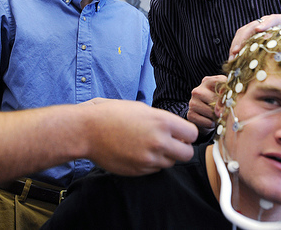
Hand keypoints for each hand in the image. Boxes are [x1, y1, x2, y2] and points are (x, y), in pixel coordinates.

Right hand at [81, 99, 197, 175]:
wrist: (87, 130)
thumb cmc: (112, 114)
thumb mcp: (142, 109)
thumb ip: (162, 120)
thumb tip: (176, 130)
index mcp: (162, 122)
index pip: (192, 134)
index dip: (187, 133)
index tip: (180, 133)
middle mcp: (159, 142)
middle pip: (187, 153)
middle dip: (182, 148)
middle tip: (171, 143)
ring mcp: (148, 158)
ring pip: (171, 163)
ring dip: (165, 156)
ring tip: (150, 146)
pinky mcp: (138, 170)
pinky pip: (154, 169)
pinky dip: (151, 163)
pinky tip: (139, 152)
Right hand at [187, 75, 225, 135]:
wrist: (205, 117)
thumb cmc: (218, 103)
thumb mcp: (224, 93)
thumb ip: (229, 92)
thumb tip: (230, 100)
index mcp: (207, 81)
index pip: (220, 82)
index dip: (228, 91)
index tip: (231, 98)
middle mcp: (197, 90)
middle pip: (216, 99)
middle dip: (223, 107)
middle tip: (226, 111)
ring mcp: (192, 102)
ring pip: (211, 112)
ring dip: (218, 117)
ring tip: (218, 116)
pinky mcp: (190, 114)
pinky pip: (207, 122)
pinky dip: (212, 124)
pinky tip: (211, 121)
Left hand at [228, 9, 280, 58]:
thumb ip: (272, 60)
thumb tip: (263, 79)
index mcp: (261, 34)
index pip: (243, 40)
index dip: (236, 50)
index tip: (231, 63)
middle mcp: (263, 26)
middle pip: (243, 33)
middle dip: (236, 45)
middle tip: (232, 58)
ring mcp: (271, 21)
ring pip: (253, 26)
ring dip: (243, 37)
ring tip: (238, 49)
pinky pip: (272, 19)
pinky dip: (265, 23)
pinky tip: (259, 29)